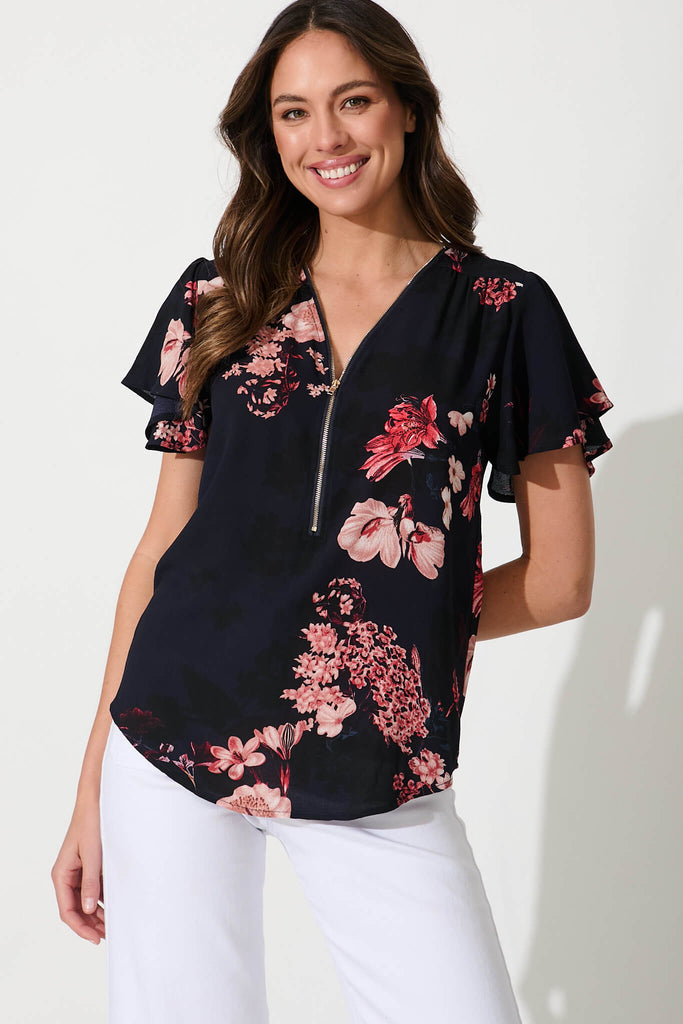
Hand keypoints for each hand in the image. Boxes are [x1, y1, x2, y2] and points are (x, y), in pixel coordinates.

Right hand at [51, 797, 104, 944]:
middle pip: (75, 909)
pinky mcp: (89, 867)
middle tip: (108, 935)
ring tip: (112, 924)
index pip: (67, 911)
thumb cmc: (92, 824)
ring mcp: (78, 872)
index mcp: (61, 875)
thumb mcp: (93, 855)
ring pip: (85, 901)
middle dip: (90, 924)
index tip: (95, 938)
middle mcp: (67, 876)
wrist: (97, 803)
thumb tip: (88, 909)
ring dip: (97, 914)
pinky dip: (102, 900)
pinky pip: (93, 890)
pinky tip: (114, 906)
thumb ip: (91, 883)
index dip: (81, 927)